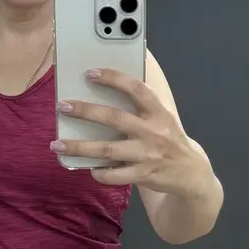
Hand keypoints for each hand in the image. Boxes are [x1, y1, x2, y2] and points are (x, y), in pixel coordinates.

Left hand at [52, 68, 210, 194]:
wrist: (192, 173)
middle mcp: (153, 132)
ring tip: (57, 144)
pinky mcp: (143, 175)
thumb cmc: (169, 140)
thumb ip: (140, 107)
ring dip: (79, 147)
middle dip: (85, 111)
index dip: (113, 78)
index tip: (90, 73)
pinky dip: (98, 172)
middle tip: (62, 106)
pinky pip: (114, 175)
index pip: (136, 88)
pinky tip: (87, 167)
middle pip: (114, 118)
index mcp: (159, 112)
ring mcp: (147, 155)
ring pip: (107, 150)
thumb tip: (103, 94)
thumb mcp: (163, 118)